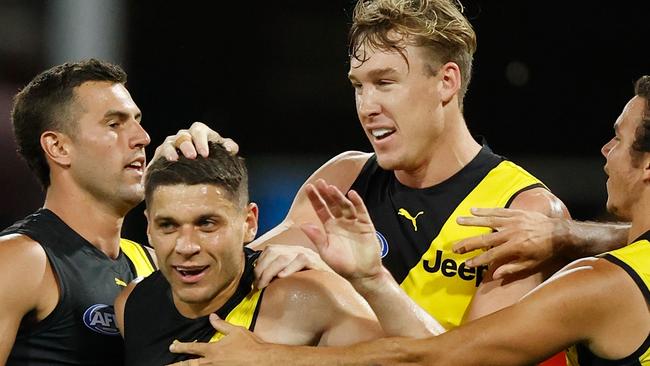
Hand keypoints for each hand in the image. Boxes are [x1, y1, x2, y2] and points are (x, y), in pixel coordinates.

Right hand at [151, 122, 238, 163]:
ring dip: (172, 150)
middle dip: (187, 145)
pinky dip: (164, 155)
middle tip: (192, 156)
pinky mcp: (162, 152)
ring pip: (170, 142)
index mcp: (200, 133)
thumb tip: (229, 149)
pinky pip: (161, 151)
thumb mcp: (222, 152)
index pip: (199, 130)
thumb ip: (229, 147)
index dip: (201, 141)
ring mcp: (172, 143)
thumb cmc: (212, 159)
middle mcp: (185, 136)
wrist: (199, 174)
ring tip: (175, 159)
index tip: (205, 154)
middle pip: (184, 136)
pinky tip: (168, 162)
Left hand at [166, 314, 266, 365]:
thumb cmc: (249, 344)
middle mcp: (211, 362)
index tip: (172, 346)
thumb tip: (211, 316)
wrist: (261, 360)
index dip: (181, 347)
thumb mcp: (236, 330)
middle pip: (189, 365)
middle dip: (176, 365)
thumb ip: (221, 324)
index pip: (193, 348)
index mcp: (213, 349)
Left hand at [254, 245, 333, 288]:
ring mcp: (307, 254)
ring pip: (283, 256)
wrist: (335, 292)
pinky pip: (300, 260)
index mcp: (290, 252)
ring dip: (270, 271)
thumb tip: (257, 282)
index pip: (270, 249)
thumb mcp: (290, 280)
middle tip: (258, 285)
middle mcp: (297, 250)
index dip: (259, 264)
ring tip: (265, 284)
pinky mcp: (316, 261)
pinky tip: (282, 277)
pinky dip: (289, 268)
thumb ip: (277, 276)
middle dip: (262, 269)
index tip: (255, 280)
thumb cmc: (310, 288)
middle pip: (273, 251)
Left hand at [300, 179, 381, 280]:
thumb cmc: (343, 265)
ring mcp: (354, 223)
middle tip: (320, 182)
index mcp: (330, 228)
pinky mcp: (366, 225)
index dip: (315, 199)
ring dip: (339, 197)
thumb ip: (316, 238)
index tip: (309, 188)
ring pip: (346, 206)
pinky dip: (357, 203)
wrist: (363, 274)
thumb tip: (303, 225)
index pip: (321, 210)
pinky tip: (352, 194)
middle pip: (333, 204)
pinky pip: (361, 211)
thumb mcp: (326, 252)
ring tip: (332, 189)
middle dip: (326, 194)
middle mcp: (341, 222)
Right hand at [453, 207, 567, 278]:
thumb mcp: (532, 264)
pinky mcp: (516, 213)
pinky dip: (485, 210)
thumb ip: (512, 269)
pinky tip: (473, 210)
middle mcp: (512, 233)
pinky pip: (498, 211)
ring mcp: (513, 221)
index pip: (492, 255)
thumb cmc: (546, 251)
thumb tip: (495, 274)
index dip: (478, 260)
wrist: (561, 233)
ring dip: (472, 221)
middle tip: (455, 247)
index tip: (466, 263)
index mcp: (515, 247)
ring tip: (458, 221)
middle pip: (485, 238)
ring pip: (488, 221)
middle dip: (468, 243)